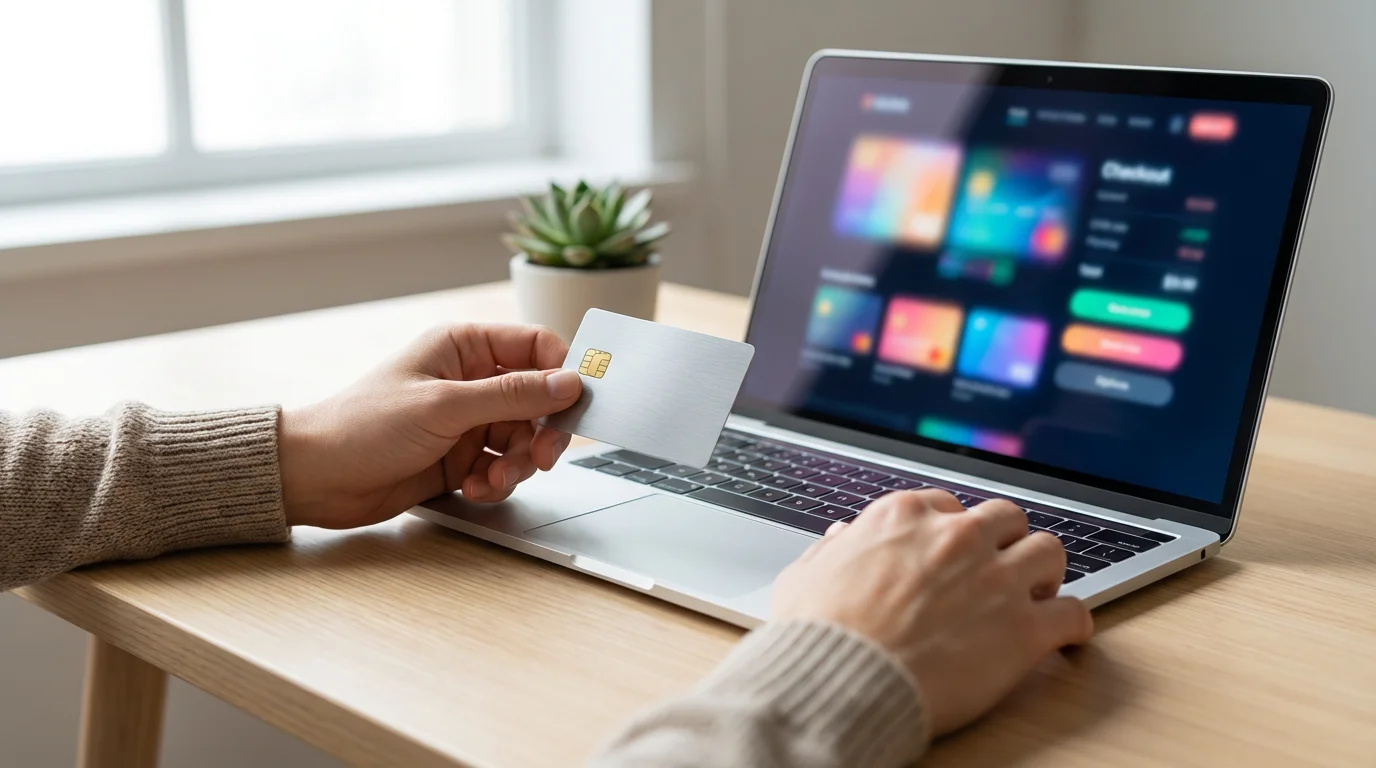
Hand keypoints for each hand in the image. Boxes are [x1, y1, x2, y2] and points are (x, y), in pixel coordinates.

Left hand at [278, 324, 581, 528]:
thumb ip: (511, 395)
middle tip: (543, 457)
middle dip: (541, 432)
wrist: (316, 479)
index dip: (561, 375)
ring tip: (492, 480)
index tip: (574, 406)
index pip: (536, 348)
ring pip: (523, 439)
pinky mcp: (459, 457)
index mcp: (465, 347)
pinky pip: (501, 467)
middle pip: (537, 400)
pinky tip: (474, 488)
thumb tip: (568, 383)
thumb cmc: (362, 426)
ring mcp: (466, 420)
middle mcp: (470, 380)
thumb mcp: (444, 407)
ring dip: (517, 464)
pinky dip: (496, 481)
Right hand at [771, 489, 1093, 735]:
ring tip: (1038, 593)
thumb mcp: (805, 576)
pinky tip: (1067, 636)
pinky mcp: (1024, 629)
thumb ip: (830, 552)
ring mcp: (995, 580)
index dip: (952, 531)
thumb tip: (841, 540)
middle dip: (1004, 541)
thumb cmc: (817, 634)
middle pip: (1005, 518)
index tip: (952, 553)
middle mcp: (956, 537)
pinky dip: (1074, 624)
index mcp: (903, 517)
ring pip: (1049, 550)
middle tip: (999, 568)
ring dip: (1044, 571)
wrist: (842, 680)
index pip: (947, 506)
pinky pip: (1073, 613)